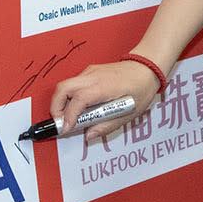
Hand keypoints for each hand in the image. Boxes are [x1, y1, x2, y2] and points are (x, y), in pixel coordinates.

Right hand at [47, 59, 164, 144]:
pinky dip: (70, 96)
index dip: (68, 116)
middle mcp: (93, 76)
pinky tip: (80, 107)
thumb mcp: (129, 113)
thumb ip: (107, 125)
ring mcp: (90, 72)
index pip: (78, 100)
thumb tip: (89, 135)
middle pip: (62, 88)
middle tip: (60, 123)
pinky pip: (73, 83)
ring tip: (70, 117)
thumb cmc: (141, 87)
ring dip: (62, 102)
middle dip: (55, 107)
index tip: (66, 129)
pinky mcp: (90, 72)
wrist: (147, 66)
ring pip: (65, 85)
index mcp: (103, 87)